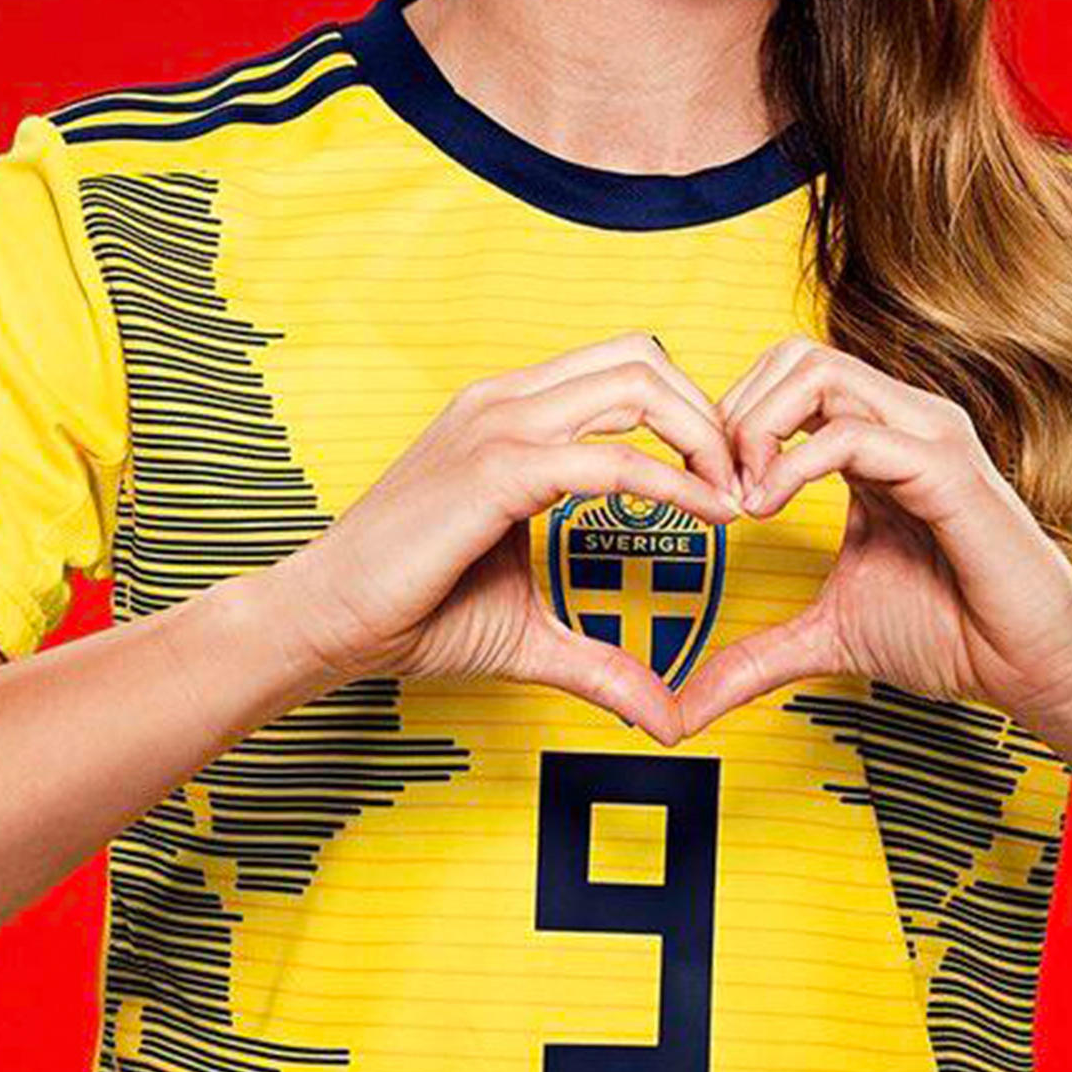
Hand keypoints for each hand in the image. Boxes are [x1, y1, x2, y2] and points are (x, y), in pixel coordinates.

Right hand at [276, 333, 743, 744]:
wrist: (326, 621)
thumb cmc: (412, 614)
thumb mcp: (529, 632)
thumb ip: (601, 659)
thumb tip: (665, 716)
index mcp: (511, 413)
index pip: (625, 369)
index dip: (689, 414)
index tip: (724, 483)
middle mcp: (506, 400)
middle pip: (643, 356)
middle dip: (709, 413)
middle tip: (745, 484)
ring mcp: (497, 425)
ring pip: (635, 382)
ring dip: (702, 436)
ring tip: (734, 498)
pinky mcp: (494, 469)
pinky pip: (607, 456)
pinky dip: (670, 482)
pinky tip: (707, 518)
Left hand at [671, 336, 1071, 739]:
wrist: (1030, 668)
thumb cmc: (951, 634)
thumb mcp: (827, 637)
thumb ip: (755, 655)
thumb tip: (685, 705)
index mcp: (874, 442)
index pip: (784, 381)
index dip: (728, 426)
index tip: (705, 496)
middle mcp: (901, 421)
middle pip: (792, 355)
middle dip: (733, 414)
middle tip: (715, 489)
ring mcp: (927, 436)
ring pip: (817, 372)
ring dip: (756, 428)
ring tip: (741, 498)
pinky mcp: (947, 468)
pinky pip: (853, 434)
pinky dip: (793, 465)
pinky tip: (768, 509)